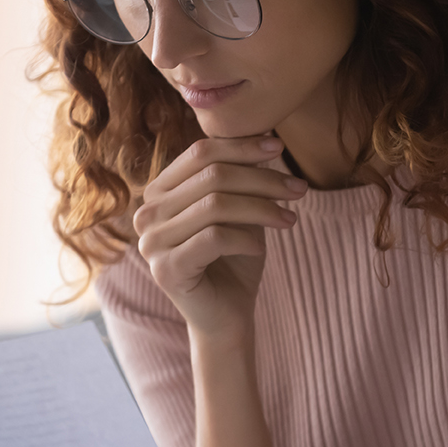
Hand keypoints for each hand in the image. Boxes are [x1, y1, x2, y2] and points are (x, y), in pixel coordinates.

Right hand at [133, 136, 307, 336]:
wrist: (227, 316)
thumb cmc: (234, 258)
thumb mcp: (240, 208)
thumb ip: (241, 174)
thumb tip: (264, 130)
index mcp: (159, 192)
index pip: (200, 152)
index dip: (242, 146)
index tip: (279, 148)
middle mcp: (147, 213)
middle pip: (212, 176)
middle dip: (262, 179)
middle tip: (300, 189)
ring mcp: (151, 242)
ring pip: (215, 205)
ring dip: (262, 209)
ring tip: (291, 219)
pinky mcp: (166, 270)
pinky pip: (214, 238)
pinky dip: (246, 239)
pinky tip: (261, 249)